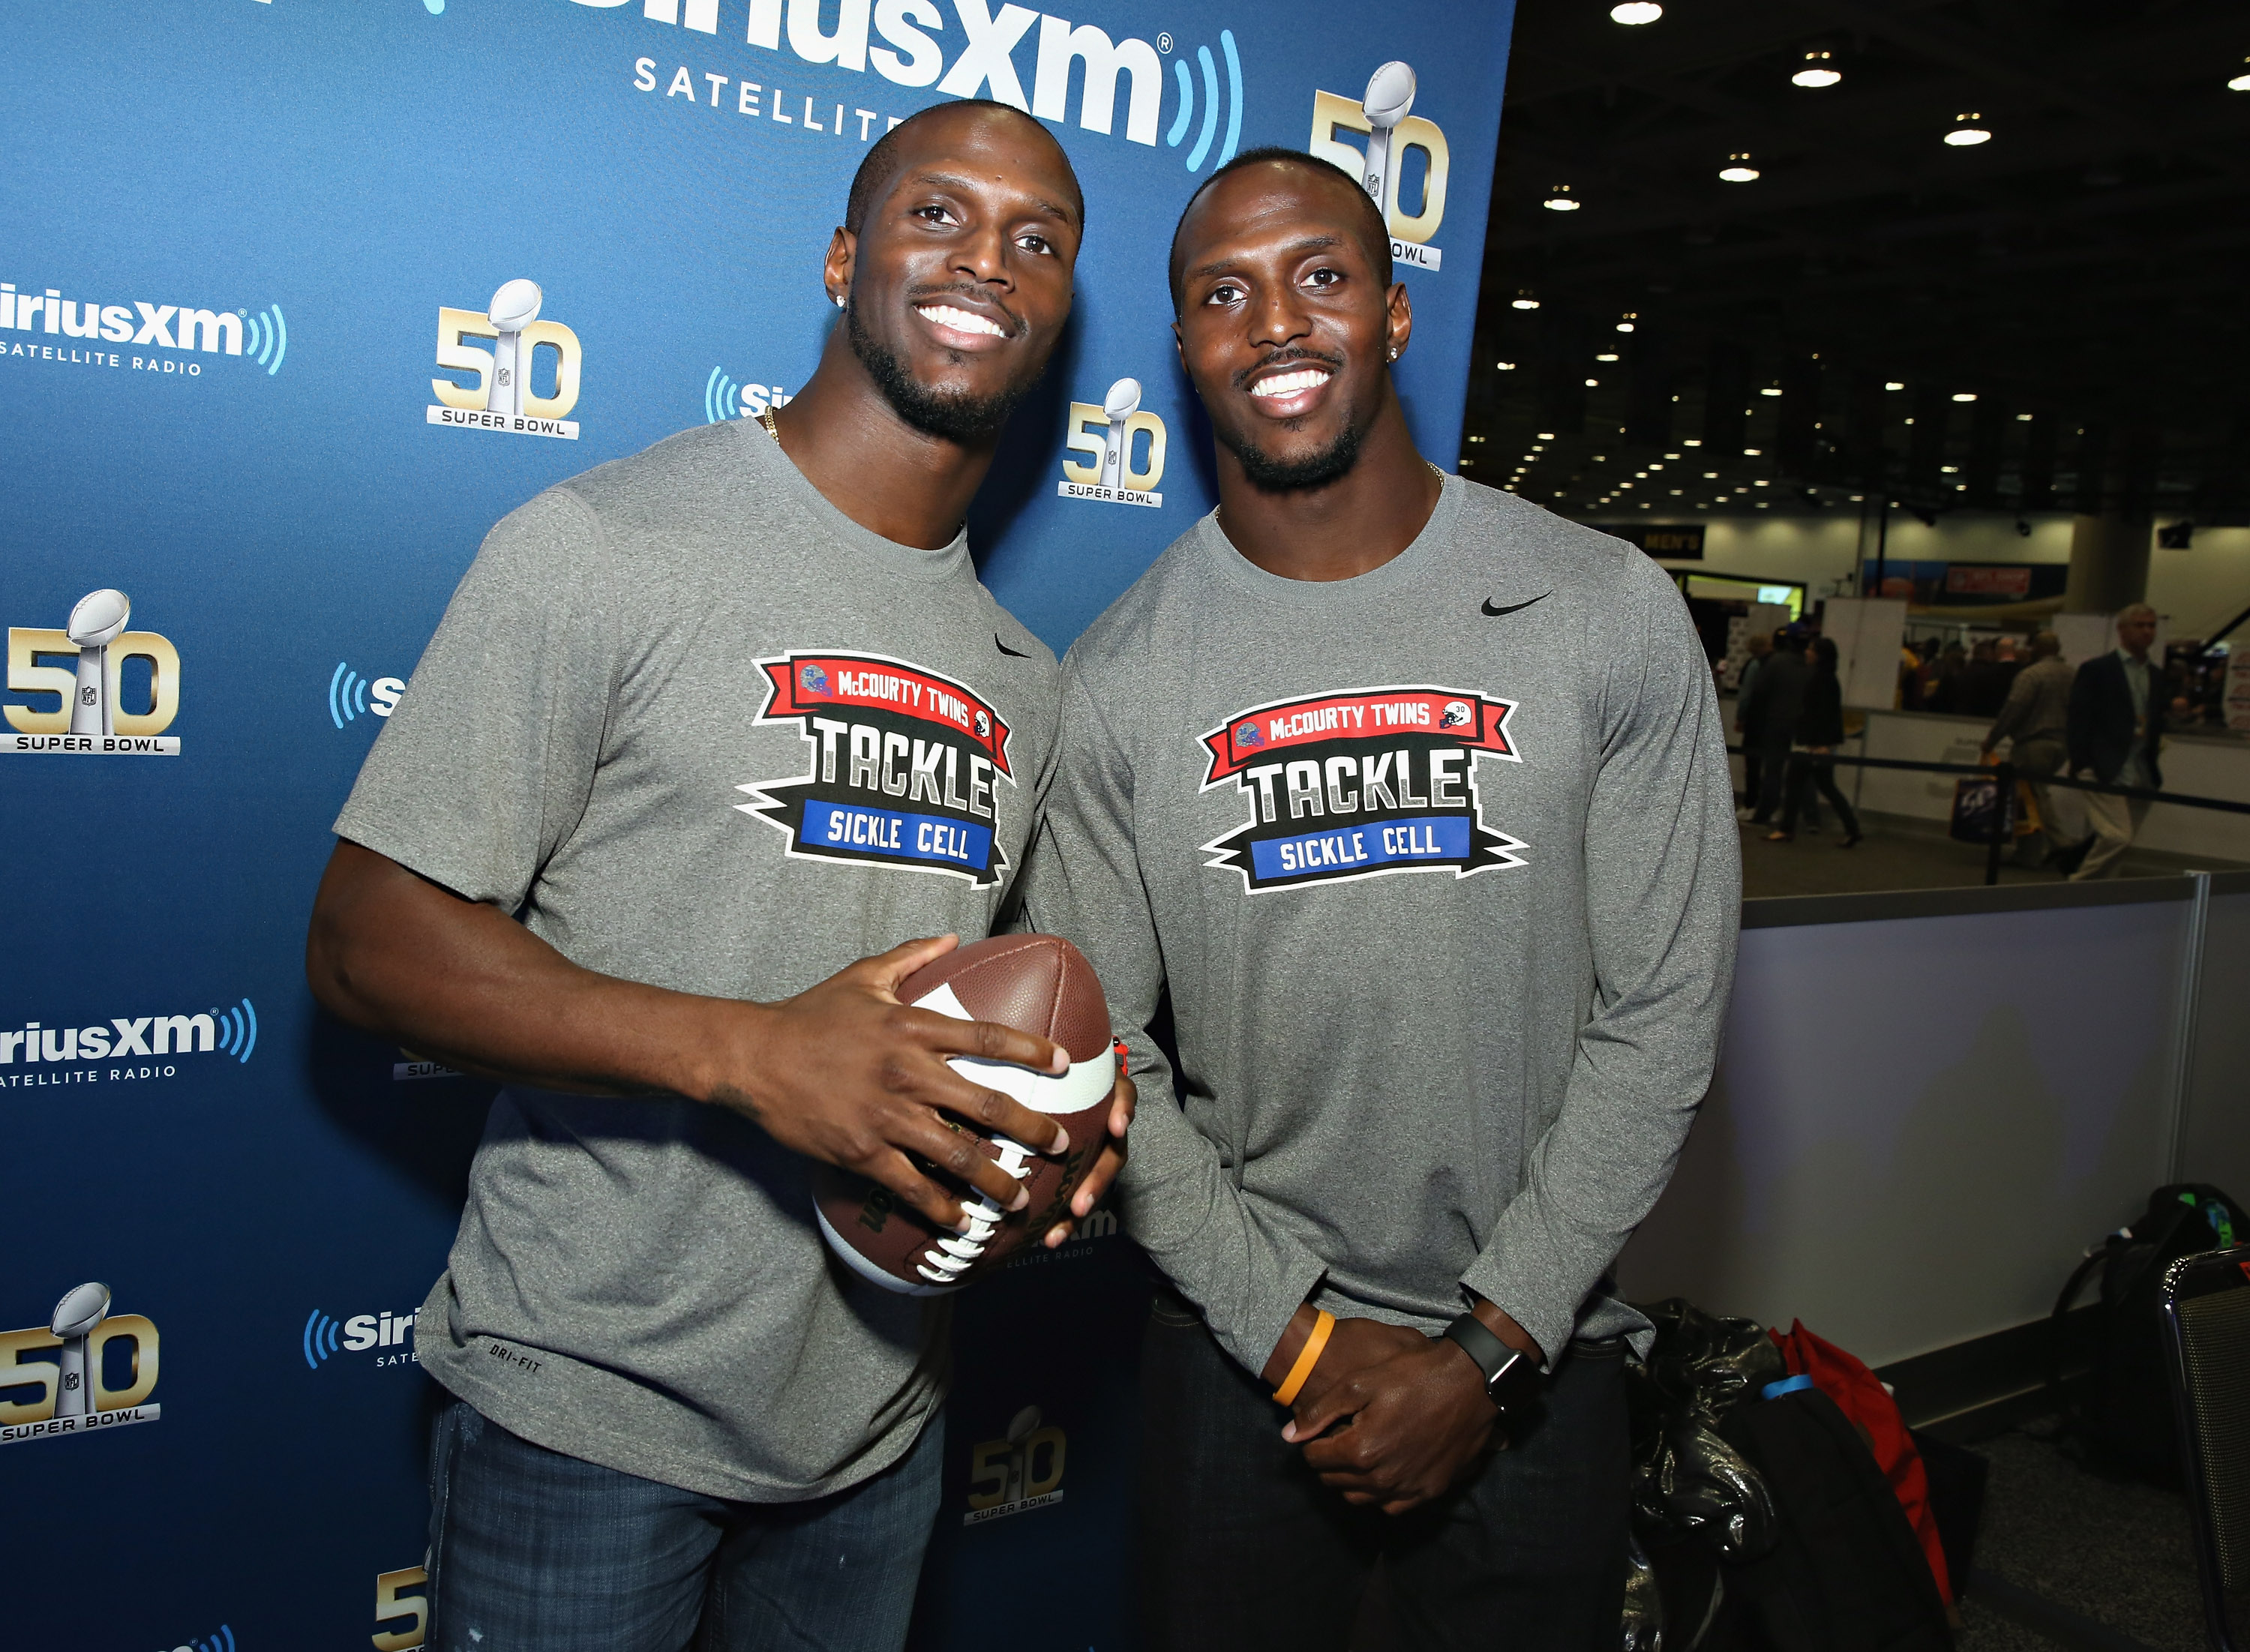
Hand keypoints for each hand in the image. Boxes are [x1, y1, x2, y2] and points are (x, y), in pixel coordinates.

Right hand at [702, 935, 1071, 1233]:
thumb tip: (952, 938)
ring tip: (1021, 1198)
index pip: (987, 1037)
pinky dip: (942, 1207)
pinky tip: (963, 1222)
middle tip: (1061, 1145)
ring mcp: (885, 1116)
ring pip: (957, 1154)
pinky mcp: (862, 1152)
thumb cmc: (809, 1015)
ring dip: (996, 1180)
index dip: (1031, 1049)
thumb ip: (911, 957)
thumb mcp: (862, 975)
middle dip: (1032, 1129)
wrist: (753, 1056)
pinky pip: (912, 1186)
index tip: (1065, 1063)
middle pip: (987, 1104)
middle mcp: (907, 1072)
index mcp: (911, 1027)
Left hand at [1044, 1064, 1134, 1246]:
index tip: (1116, 1125)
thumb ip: (1036, 1051)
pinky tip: (1049, 1238)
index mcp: (1103, 1092)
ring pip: (1095, 1180)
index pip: (1123, 1096)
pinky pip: (1078, 1196)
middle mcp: (1104, 1123)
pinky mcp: (1081, 1169)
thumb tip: (1003, 1037)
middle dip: (1097, 1181)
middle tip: (1079, 1204)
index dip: (1122, 1110)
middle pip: (1113, 1153)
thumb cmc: (1048, 1068)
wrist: (1054, 1080)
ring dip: (1081, 1207)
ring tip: (1059, 1232)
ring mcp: (1095, 1147)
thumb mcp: (1047, 1055)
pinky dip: (1065, 1219)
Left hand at [1287, 1334, 1498, 1514]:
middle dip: (1327, 1463)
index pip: (1315, 1459)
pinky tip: (1381, 1472)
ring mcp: (1408, 1489)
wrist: (1470, 1383)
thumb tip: (1289, 1437)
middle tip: (1333, 1441)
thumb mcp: (1359, 1382)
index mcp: (1360, 1450)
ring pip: (1360, 1499)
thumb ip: (1320, 1411)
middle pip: (1334, 1482)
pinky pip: (1392, 1507)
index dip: (1311, 1443)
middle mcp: (1382, 1478)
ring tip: (1355, 1455)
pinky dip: (1379, 1494)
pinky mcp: (1430, 1491)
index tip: (1318, 1431)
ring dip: (1349, 1481)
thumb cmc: (1413, 1376)